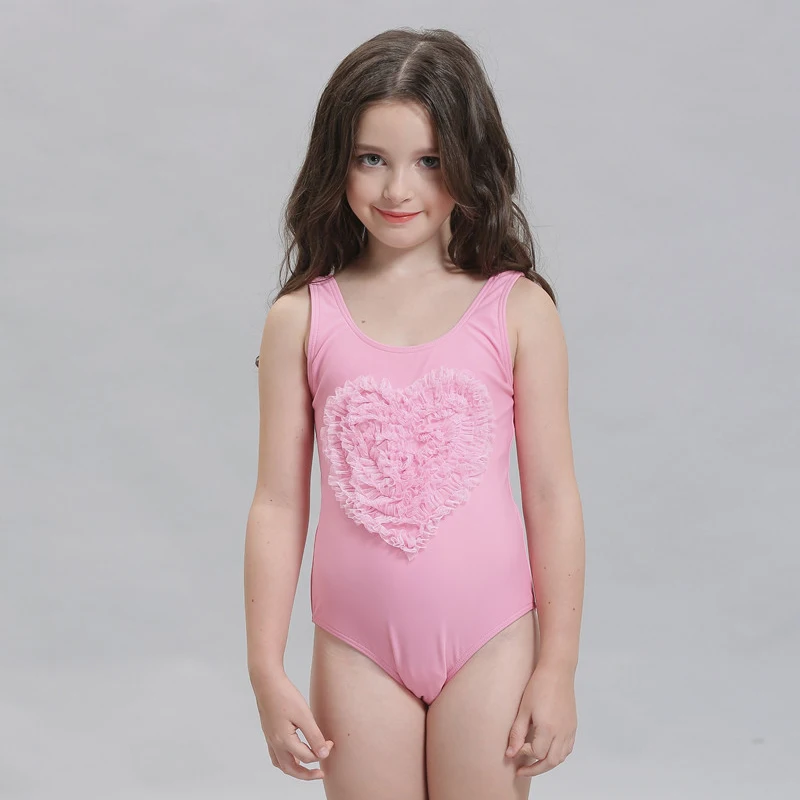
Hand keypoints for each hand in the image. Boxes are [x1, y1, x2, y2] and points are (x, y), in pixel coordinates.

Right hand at [250, 669, 333, 780]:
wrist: (266, 682)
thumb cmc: (285, 696)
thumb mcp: (304, 715)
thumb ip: (314, 736)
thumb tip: (323, 755)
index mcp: (284, 741)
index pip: (307, 757)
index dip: (322, 752)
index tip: (331, 742)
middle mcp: (275, 744)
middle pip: (291, 769)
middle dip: (307, 775)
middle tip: (321, 774)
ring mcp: (270, 739)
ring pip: (281, 764)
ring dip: (295, 770)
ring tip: (307, 768)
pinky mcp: (269, 732)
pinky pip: (276, 755)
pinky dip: (285, 760)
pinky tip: (293, 754)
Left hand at [504, 663, 576, 777]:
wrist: (557, 671)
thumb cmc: (538, 686)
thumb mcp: (523, 709)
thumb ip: (517, 733)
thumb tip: (510, 754)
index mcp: (548, 728)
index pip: (536, 753)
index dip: (524, 754)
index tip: (516, 747)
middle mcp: (562, 733)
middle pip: (551, 762)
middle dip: (536, 769)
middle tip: (522, 770)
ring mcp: (569, 730)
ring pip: (561, 758)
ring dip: (547, 764)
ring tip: (533, 762)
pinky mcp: (573, 726)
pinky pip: (567, 749)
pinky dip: (557, 755)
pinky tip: (547, 750)